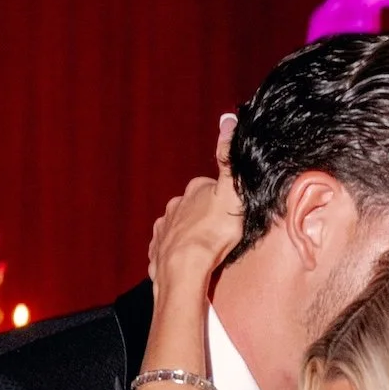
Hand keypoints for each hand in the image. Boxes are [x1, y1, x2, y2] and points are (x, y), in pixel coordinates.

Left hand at [148, 155, 241, 303]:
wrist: (184, 269)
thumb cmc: (213, 233)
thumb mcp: (231, 192)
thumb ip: (229, 159)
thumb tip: (227, 120)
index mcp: (193, 191)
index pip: (208, 187)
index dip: (221, 197)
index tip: (230, 210)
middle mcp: (174, 207)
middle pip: (191, 207)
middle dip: (202, 216)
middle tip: (219, 232)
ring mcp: (163, 229)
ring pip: (177, 227)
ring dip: (188, 235)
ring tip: (204, 250)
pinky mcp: (157, 252)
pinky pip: (167, 249)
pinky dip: (175, 252)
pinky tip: (186, 261)